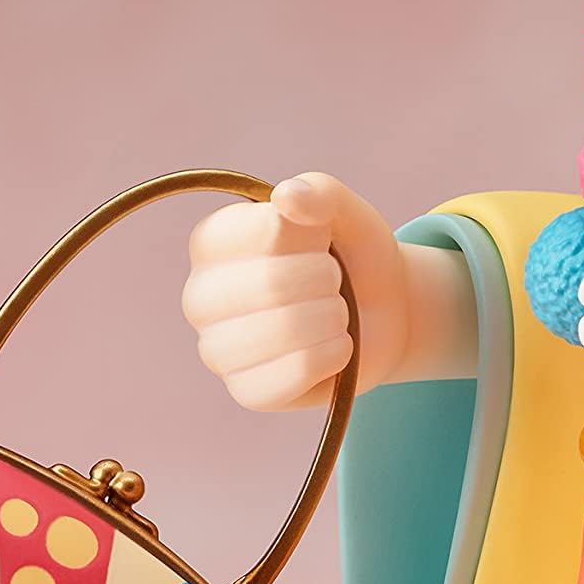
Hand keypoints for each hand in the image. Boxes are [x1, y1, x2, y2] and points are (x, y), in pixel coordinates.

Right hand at [182, 172, 405, 411]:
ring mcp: (218, 349)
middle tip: (334, 279)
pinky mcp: (246, 392)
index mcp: (212, 241)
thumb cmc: (350, 252)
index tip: (321, 238)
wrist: (381, 311)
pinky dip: (333, 355)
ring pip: (283, 332)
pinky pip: (293, 375)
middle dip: (325, 278)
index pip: (266, 232)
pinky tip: (336, 345)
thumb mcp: (344, 211)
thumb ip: (319, 191)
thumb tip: (287, 195)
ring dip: (332, 317)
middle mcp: (201, 295)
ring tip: (335, 310)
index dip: (310, 235)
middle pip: (271, 285)